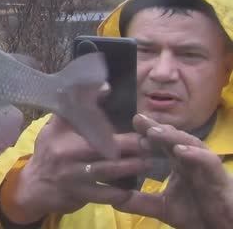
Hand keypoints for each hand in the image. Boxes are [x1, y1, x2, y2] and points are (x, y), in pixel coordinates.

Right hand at [0, 115, 148, 223]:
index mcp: (62, 131)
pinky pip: (104, 194)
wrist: (35, 186)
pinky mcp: (79, 194)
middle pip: (103, 145)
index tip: (132, 114)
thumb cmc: (50, 152)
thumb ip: (76, 107)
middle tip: (151, 142)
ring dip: (130, 167)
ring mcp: (73, 174)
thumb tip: (105, 85)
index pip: (84, 116)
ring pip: (107, 170)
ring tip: (147, 163)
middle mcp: (66, 151)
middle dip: (131, 144)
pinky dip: (119, 193)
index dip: (110, 116)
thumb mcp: (55, 128)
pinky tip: (132, 191)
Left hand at [114, 114, 232, 228]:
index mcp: (180, 164)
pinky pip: (209, 163)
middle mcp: (193, 162)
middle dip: (157, 128)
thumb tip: (112, 198)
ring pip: (192, 145)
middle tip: (138, 120)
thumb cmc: (198, 215)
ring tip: (154, 132)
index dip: (147, 134)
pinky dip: (195, 155)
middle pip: (175, 138)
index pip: (162, 144)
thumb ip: (139, 202)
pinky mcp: (221, 180)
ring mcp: (207, 169)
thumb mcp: (162, 208)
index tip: (130, 126)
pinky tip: (180, 150)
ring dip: (173, 137)